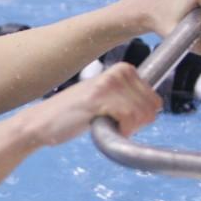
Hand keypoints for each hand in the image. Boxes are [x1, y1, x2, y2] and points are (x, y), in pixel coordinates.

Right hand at [19, 63, 161, 145]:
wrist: (42, 122)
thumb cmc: (76, 115)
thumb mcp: (109, 100)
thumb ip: (132, 99)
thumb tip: (157, 107)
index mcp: (125, 70)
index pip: (155, 102)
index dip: (138, 118)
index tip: (116, 117)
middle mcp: (120, 71)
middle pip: (151, 110)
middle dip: (132, 125)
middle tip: (107, 122)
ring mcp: (109, 82)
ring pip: (141, 115)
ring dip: (123, 128)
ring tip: (101, 122)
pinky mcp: (99, 97)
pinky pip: (128, 119)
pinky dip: (117, 130)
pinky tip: (98, 125)